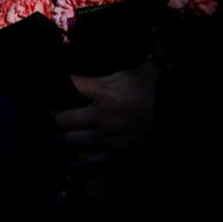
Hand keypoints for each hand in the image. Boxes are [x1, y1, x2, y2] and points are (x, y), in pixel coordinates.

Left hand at [51, 56, 162, 179]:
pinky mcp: (113, 158)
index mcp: (105, 92)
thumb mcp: (137, 72)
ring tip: (61, 136)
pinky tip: (74, 158)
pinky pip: (85, 166)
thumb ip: (123, 66)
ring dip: (62, 139)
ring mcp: (105, 140)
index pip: (70, 85)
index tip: (49, 89)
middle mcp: (100, 117)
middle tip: (53, 116)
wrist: (172, 114)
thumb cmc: (155, 92)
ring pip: (68, 143)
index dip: (55, 85)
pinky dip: (76, 163)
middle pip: (60, 120)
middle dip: (54, 117)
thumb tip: (124, 55)